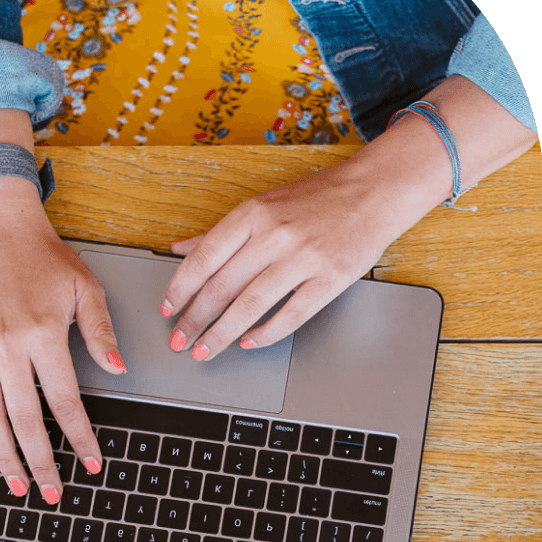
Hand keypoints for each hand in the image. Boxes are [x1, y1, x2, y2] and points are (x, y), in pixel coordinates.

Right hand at [0, 177, 125, 502]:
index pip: (64, 401)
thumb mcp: (85, 287)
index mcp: (42, 334)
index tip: (90, 463)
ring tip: (18, 484)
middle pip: (25, 420)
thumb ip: (102, 332)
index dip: (79, 437)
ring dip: (4, 456)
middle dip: (40, 462)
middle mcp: (6, 346)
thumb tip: (120, 369)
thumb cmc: (43, 255)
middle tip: (52, 493)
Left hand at [160, 157, 403, 359]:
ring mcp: (304, 257)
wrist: (374, 191)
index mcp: (253, 213)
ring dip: (222, 333)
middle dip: (195, 320)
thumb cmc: (317, 198)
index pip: (204, 258)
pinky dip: (265, 333)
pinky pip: (291, 315)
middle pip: (222, 286)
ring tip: (206, 350)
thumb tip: (179, 248)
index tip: (167, 309)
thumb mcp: (262, 204)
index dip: (180, 288)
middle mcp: (275, 234)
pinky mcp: (330, 278)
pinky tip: (249, 342)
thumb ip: (221, 232)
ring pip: (251, 305)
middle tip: (180, 341)